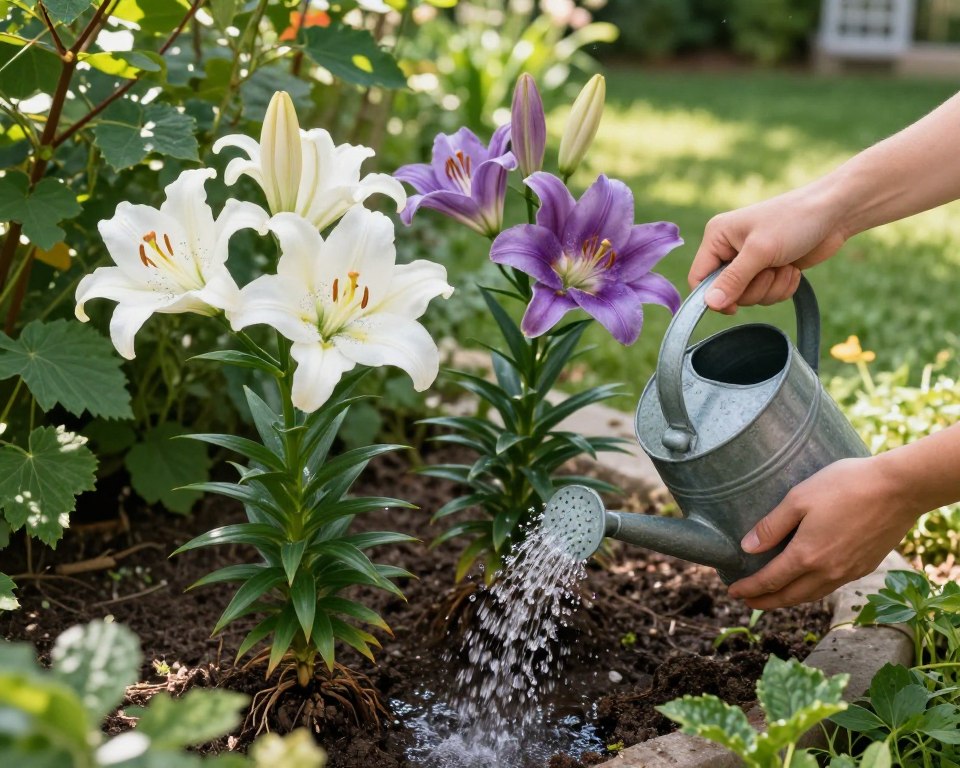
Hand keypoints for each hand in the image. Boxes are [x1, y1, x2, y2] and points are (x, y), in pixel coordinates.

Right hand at [689, 185, 846, 312]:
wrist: (835, 212)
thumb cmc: (795, 221)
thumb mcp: (760, 251)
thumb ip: (733, 280)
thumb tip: (709, 304)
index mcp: (717, 237)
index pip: (698, 278)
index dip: (712, 296)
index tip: (734, 306)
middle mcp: (729, 249)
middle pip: (726, 292)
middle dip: (753, 288)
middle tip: (770, 270)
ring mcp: (750, 260)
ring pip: (749, 296)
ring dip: (771, 287)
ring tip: (785, 265)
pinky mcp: (770, 269)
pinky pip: (767, 294)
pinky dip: (782, 287)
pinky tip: (793, 268)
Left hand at [727, 457, 918, 608]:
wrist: (899, 489)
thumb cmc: (845, 486)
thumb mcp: (798, 499)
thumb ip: (771, 526)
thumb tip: (747, 548)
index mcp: (807, 556)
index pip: (770, 581)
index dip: (749, 589)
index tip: (732, 592)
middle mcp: (828, 572)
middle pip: (790, 596)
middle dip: (765, 602)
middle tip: (747, 601)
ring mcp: (849, 572)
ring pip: (812, 595)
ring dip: (789, 599)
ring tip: (773, 596)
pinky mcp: (865, 566)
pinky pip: (831, 587)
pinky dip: (812, 590)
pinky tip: (808, 582)